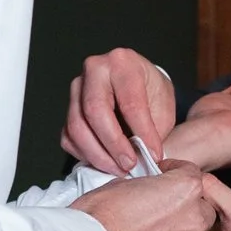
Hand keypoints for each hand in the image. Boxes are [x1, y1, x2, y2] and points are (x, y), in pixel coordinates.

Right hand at [61, 47, 176, 174]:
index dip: (142, 133)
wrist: (137, 84)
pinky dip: (85, 155)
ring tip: (119, 168)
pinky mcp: (68, 108)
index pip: (129, 102)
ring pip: (77, 127)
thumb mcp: (162, 104)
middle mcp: (95, 69)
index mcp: (123, 62)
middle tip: (130, 165)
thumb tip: (144, 157)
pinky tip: (104, 161)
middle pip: (95, 112)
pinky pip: (68, 137)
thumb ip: (153, 128)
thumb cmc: (150, 92)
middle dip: (114, 145)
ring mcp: (77, 88)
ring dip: (98, 155)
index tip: (153, 154)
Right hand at [74, 165, 215, 230]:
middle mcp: (192, 218)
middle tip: (159, 205)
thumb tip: (146, 189)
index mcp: (184, 189)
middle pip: (200, 206)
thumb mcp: (120, 183)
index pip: (192, 172)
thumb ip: (146, 184)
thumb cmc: (98, 218)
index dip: (174, 173)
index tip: (163, 177)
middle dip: (184, 204)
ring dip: (177, 230)